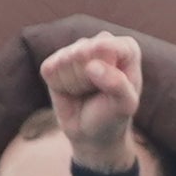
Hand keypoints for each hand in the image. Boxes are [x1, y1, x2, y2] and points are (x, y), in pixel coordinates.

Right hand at [40, 30, 143, 173]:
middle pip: (81, 53)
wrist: (92, 134)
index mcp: (126, 47)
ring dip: (74, 84)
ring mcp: (76, 49)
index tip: (112, 91)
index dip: (104, 73)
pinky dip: (59, 86)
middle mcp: (101, 41)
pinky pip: (50, 69)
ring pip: (64, 60)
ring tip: (85, 93)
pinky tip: (71, 91)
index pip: (104, 48)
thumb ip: (117, 84)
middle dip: (87, 80)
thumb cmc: (113, 115)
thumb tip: (92, 66)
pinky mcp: (55, 61)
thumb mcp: (125, 105)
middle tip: (97, 94)